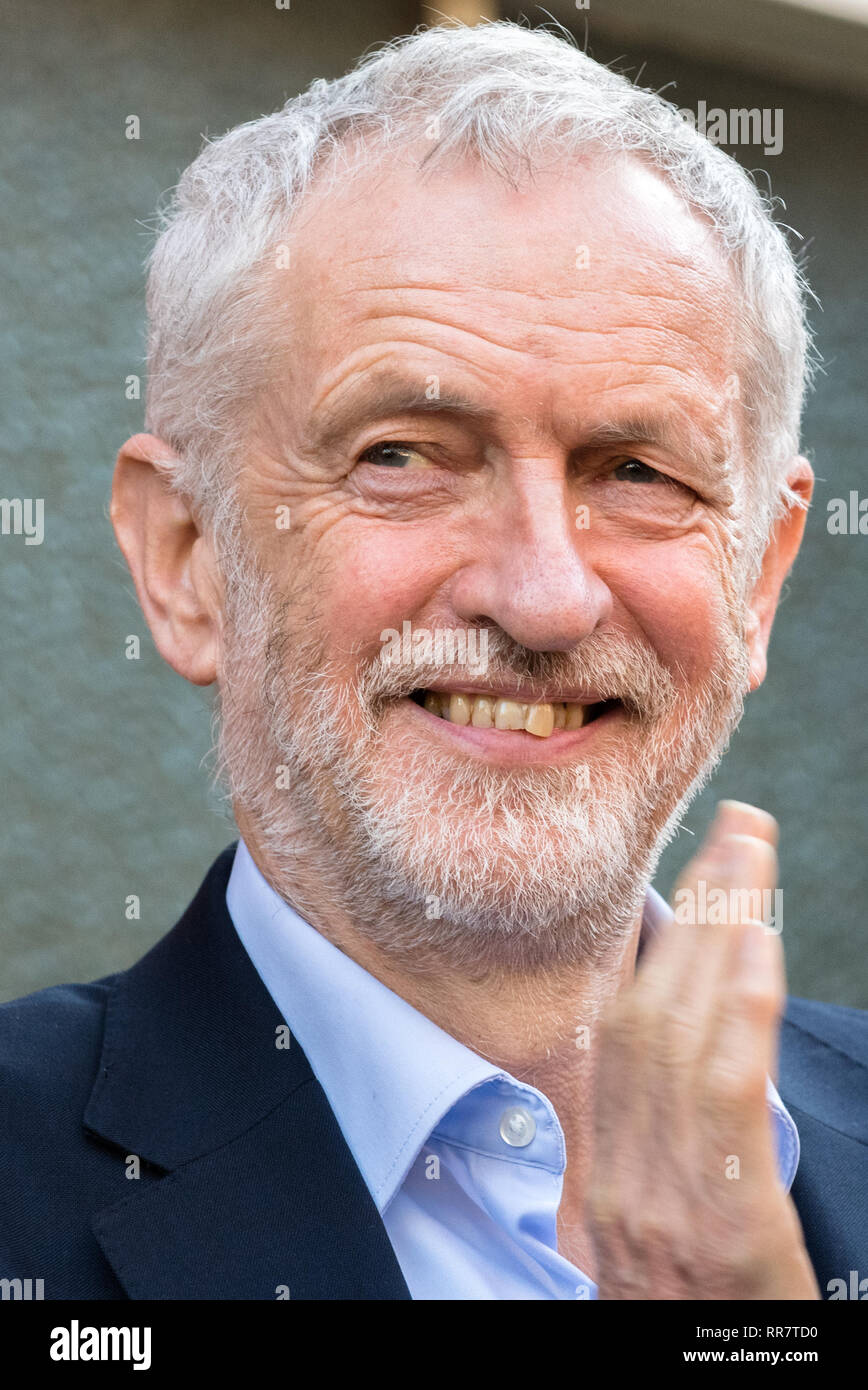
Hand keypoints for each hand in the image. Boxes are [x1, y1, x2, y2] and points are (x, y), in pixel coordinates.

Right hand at [586, 800, 819, 1298]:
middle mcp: (622, 1182)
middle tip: (737, 828)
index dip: (664, 943)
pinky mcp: (722, 1235)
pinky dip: (737, 1014)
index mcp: (606, 1180)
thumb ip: (644, 1176)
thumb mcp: (652, 1255)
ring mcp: (664, 1206)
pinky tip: (759, 952)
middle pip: (650, 1013)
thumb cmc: (699, 1336)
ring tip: (753, 857)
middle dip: (698, 912)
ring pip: (682, 1037)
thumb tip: (644, 1103)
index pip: (628, 1031)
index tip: (701, 868)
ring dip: (722, 936)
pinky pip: (724, 1100)